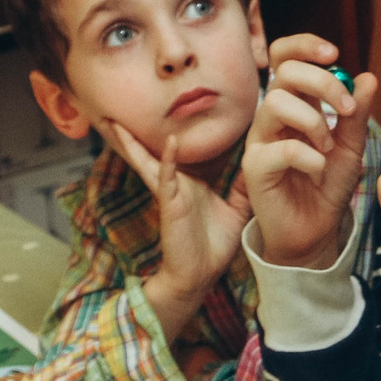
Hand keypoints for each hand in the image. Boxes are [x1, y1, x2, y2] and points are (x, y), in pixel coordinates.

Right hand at [109, 118, 251, 330]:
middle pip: (156, 151)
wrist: (200, 277)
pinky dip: (167, 159)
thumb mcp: (236, 209)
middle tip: (128, 105)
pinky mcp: (170, 204)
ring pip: (151, 160)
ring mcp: (171, 192)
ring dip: (135, 141)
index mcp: (190, 182)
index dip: (177, 130)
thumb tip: (261, 160)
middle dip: (139, 131)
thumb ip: (244, 185)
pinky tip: (168, 141)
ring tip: (119, 121)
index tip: (178, 104)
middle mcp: (177, 183)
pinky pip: (166, 177)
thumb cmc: (214, 245)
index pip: (182, 152)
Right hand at [243, 35, 376, 269]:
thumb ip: (357, 113)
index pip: (285, 57)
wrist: (316, 231)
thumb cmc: (329, 185)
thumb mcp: (352, 145)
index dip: (304, 45)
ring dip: (314, 121)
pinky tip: (318, 170)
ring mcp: (260, 140)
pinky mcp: (254, 168)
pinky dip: (308, 156)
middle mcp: (272, 116)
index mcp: (294, 102)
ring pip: (277, 102)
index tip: (333, 53)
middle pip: (284, 73)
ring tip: (328, 147)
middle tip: (347, 109)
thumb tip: (367, 77)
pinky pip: (279, 147)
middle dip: (321, 82)